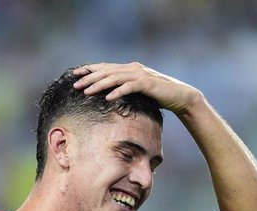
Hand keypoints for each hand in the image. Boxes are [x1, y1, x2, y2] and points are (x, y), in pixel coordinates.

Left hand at [72, 62, 200, 114]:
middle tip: (75, 85)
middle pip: (107, 71)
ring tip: (87, 92)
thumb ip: (127, 88)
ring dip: (99, 85)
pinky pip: (129, 87)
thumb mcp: (139, 91)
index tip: (75, 75)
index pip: (106, 67)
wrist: (180, 97)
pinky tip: (108, 98)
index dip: (90, 70)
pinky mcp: (147, 83)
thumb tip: (110, 94)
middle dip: (90, 78)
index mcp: (130, 69)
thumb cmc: (159, 96)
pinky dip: (118, 92)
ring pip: (115, 78)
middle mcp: (133, 68)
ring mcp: (140, 75)